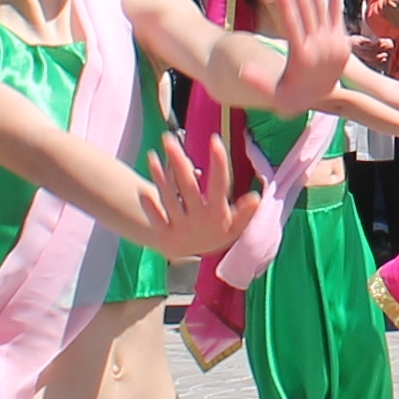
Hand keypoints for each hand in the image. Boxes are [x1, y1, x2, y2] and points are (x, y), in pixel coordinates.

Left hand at [132, 126, 243, 258]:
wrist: (192, 260)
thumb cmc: (216, 232)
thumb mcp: (235, 228)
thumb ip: (245, 213)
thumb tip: (256, 198)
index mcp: (218, 213)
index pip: (220, 184)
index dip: (219, 162)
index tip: (215, 140)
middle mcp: (199, 219)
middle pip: (187, 186)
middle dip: (178, 161)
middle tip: (169, 139)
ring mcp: (181, 228)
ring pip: (169, 198)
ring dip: (159, 177)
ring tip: (152, 156)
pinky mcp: (165, 237)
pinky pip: (155, 217)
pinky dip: (149, 204)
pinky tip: (141, 190)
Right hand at [258, 0, 351, 110]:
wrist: (324, 100)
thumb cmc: (292, 96)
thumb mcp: (275, 96)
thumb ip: (259, 82)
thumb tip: (243, 70)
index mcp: (302, 57)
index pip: (292, 21)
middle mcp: (321, 47)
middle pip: (308, 8)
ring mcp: (334, 42)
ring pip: (323, 6)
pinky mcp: (342, 40)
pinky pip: (338, 14)